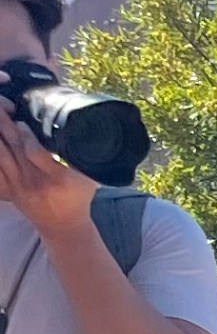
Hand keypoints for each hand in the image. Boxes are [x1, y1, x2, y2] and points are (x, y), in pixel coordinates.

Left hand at [0, 106, 96, 237]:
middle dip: (4, 123)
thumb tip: (91, 133)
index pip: (35, 153)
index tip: (21, 119)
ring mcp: (17, 185)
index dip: (26, 134)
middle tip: (3, 106)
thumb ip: (86, 160)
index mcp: (56, 179)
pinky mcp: (7, 188)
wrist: (64, 227)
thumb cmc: (77, 200)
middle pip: (12, 147)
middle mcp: (33, 182)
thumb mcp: (89, 180)